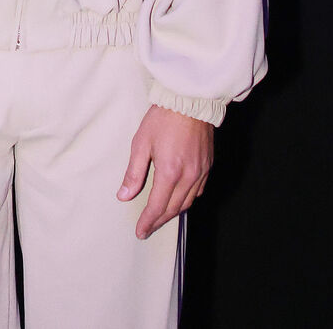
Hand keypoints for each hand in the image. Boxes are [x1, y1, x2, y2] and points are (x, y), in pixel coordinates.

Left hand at [117, 104, 213, 238]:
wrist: (190, 101)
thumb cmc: (163, 118)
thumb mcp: (141, 143)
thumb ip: (134, 172)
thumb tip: (124, 195)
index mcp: (170, 172)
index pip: (158, 207)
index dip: (148, 221)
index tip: (140, 231)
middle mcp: (188, 176)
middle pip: (173, 208)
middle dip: (159, 221)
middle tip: (147, 228)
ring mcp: (201, 172)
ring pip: (187, 202)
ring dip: (173, 212)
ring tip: (160, 217)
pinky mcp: (208, 165)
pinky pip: (198, 191)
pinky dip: (187, 200)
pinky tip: (179, 199)